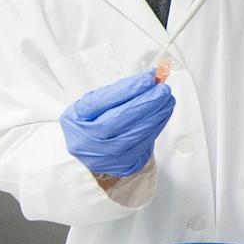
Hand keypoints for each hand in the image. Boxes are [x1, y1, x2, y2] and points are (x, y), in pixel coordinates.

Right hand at [59, 70, 174, 176]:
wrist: (85, 155)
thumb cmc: (90, 123)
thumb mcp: (95, 102)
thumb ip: (120, 90)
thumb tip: (150, 78)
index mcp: (77, 118)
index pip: (102, 101)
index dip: (128, 89)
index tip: (148, 79)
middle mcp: (88, 140)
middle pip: (120, 120)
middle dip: (146, 102)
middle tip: (163, 89)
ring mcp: (105, 156)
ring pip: (135, 135)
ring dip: (156, 115)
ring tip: (167, 101)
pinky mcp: (123, 165)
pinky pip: (144, 146)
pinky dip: (156, 128)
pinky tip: (161, 116)